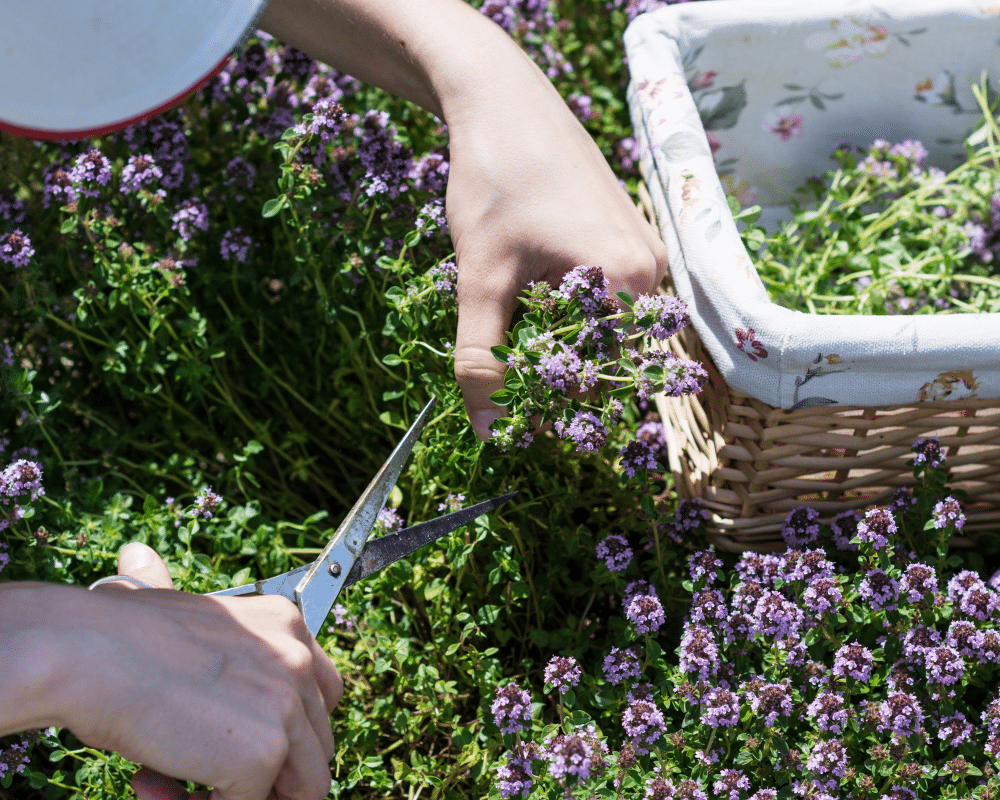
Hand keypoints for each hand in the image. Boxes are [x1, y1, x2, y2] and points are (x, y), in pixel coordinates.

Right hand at [77, 543, 342, 799]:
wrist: (85, 651)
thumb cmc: (112, 632)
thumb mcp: (171, 608)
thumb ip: (186, 609)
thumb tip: (140, 557)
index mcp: (285, 624)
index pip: (321, 696)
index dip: (286, 734)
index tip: (230, 747)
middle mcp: (299, 659)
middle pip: (317, 746)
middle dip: (267, 775)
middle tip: (198, 776)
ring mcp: (287, 705)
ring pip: (304, 788)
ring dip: (241, 798)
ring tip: (169, 782)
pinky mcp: (264, 752)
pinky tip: (150, 782)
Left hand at [444, 53, 668, 438]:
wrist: (499, 99)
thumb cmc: (494, 181)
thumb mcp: (481, 278)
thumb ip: (483, 357)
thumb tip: (491, 432)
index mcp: (630, 281)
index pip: (600, 378)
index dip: (549, 402)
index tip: (506, 410)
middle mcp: (650, 270)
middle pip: (606, 356)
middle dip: (551, 373)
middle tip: (498, 369)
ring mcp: (641, 252)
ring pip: (600, 329)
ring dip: (554, 341)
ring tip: (508, 326)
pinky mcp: (622, 239)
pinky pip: (600, 299)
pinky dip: (562, 313)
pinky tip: (526, 296)